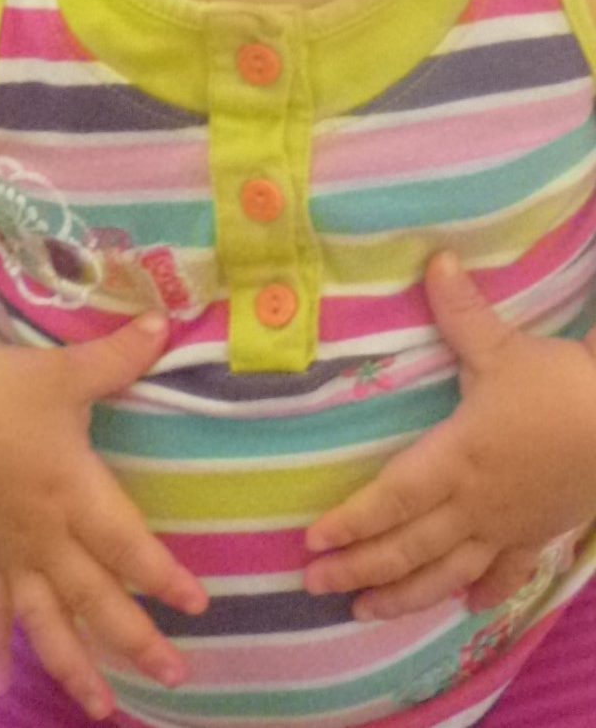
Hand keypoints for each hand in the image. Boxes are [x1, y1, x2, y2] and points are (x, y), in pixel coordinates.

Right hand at [0, 313, 207, 719]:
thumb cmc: (0, 388)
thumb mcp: (61, 370)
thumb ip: (117, 358)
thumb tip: (165, 324)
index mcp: (67, 487)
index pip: (122, 540)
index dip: (159, 574)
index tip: (197, 605)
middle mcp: (42, 532)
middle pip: (92, 596)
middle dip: (134, 637)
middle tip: (177, 673)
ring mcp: (10, 551)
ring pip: (46, 620)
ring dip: (74, 666)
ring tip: (104, 708)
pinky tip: (1, 687)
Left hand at [304, 252, 595, 620]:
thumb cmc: (561, 388)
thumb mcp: (506, 346)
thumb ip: (461, 310)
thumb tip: (434, 260)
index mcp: (457, 458)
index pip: (392, 499)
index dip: (351, 522)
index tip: (312, 542)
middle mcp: (474, 503)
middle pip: (409, 546)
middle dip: (359, 568)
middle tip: (314, 586)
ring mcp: (507, 526)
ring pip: (447, 572)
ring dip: (404, 595)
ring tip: (363, 612)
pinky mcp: (539, 535)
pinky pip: (505, 575)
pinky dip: (482, 593)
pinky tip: (464, 608)